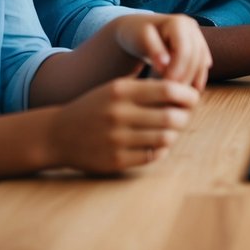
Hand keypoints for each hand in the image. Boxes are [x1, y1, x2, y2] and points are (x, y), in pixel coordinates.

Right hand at [48, 78, 198, 173]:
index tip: (192, 98)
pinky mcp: (115, 161)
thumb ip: (147, 89)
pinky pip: (152, 156)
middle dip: (186, 116)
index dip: (188, 95)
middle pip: (172, 116)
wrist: (57, 134)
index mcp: (121, 91)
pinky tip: (157, 144)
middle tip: (185, 116)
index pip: (169, 90)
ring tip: (171, 130)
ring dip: (175, 134)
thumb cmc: (96, 107)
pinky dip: (161, 149)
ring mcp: (116, 139)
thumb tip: (187, 92)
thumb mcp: (116, 88)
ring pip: (166, 138)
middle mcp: (119, 114)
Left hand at [114, 13, 212, 90]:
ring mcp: (197, 35)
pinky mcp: (198, 44)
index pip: (184, 50)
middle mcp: (191, 26)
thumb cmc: (136, 35)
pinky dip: (197, 76)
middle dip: (186, 76)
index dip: (178, 69)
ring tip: (180, 94)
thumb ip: (154, 51)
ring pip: (202, 61)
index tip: (166, 85)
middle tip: (174, 95)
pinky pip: (202, 63)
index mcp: (178, 23)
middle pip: (195, 56)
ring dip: (193, 78)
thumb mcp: (141, 40)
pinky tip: (189, 90)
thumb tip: (165, 66)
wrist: (137, 28)